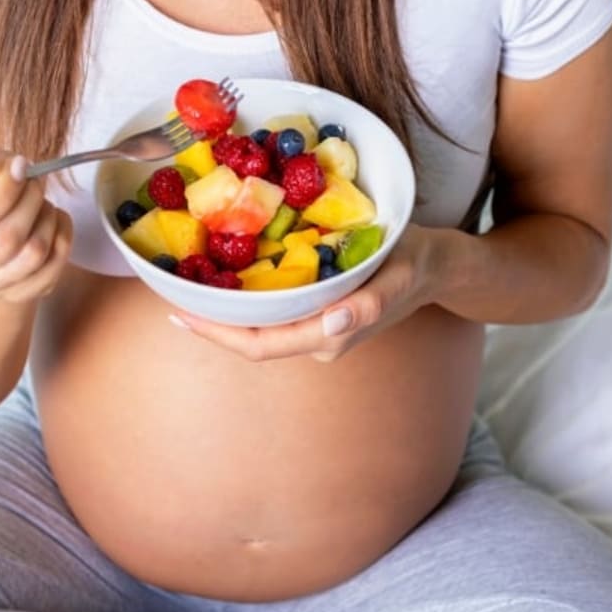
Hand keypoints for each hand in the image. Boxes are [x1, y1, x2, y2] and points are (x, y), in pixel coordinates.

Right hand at [0, 144, 72, 303]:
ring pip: (30, 258)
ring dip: (47, 222)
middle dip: (29, 204)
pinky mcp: (14, 297)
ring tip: (43, 202)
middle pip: (2, 243)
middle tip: (35, 183)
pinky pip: (50, 273)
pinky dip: (61, 241)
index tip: (19, 167)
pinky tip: (55, 222)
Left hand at [170, 224, 436, 361]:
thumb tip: (332, 324)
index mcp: (328, 337)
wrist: (440, 267)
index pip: (260, 346)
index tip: (179, 314)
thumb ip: (370, 305)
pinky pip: (273, 310)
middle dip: (209, 322)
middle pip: (250, 340)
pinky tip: (225, 274)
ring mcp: (317, 327)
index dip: (217, 335)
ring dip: (223, 309)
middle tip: (171, 291)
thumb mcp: (400, 275)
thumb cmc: (419, 266)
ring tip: (188, 281)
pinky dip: (245, 295)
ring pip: (259, 325)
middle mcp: (316, 338)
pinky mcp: (318, 310)